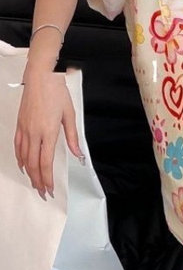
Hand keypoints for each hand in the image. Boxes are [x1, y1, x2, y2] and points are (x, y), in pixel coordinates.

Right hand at [14, 70, 82, 199]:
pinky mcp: (20, 124)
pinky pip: (17, 146)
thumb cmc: (56, 92)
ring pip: (24, 157)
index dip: (47, 178)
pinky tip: (23, 165)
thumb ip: (73, 137)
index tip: (50, 189)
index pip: (46, 162)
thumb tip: (78, 154)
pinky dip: (20, 159)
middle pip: (34, 164)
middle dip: (38, 181)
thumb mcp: (70, 114)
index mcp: (49, 132)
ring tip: (34, 183)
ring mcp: (25, 129)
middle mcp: (34, 133)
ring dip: (29, 173)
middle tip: (42, 192)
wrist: (41, 77)